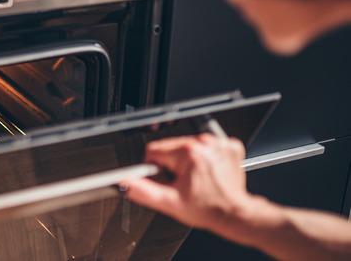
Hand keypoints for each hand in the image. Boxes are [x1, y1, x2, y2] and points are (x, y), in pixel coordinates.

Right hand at [122, 133, 254, 230]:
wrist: (234, 215)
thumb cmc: (207, 209)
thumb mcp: (169, 202)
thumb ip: (143, 190)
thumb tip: (125, 182)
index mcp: (187, 153)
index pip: (154, 150)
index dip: (155, 167)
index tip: (168, 179)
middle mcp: (203, 144)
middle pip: (171, 147)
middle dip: (172, 164)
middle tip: (183, 182)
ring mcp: (218, 143)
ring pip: (187, 145)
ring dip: (187, 160)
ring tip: (196, 178)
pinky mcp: (228, 145)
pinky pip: (206, 145)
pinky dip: (205, 157)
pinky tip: (208, 171)